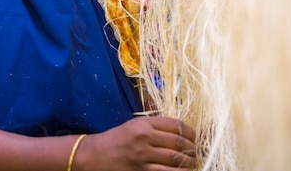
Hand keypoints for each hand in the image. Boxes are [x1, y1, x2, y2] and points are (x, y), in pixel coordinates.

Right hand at [75, 117, 196, 170]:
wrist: (95, 155)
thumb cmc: (116, 140)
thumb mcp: (133, 125)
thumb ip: (154, 125)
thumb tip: (180, 129)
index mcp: (144, 123)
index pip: (177, 125)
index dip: (190, 132)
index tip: (194, 138)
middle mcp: (145, 137)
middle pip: (179, 142)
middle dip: (192, 149)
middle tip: (195, 152)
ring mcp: (143, 155)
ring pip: (176, 159)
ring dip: (189, 163)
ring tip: (191, 163)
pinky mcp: (141, 170)